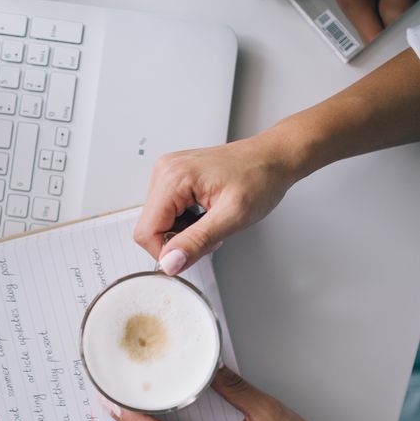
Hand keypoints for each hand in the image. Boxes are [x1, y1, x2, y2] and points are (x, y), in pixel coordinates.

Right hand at [133, 137, 294, 274]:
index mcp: (172, 178)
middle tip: (211, 231)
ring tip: (212, 220)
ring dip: (184, 231)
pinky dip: (187, 221)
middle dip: (179, 240)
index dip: (168, 251)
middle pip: (151, 227)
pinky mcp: (176, 178)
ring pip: (160, 222)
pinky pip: (169, 212)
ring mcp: (169, 173)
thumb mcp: (232, 216)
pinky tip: (207, 213)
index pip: (146, 232)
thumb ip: (197, 241)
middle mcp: (165, 171)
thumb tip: (170, 262)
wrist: (274, 159)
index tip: (195, 250)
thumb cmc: (260, 178)